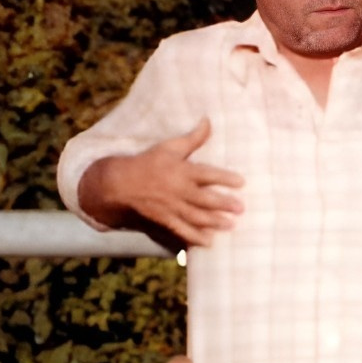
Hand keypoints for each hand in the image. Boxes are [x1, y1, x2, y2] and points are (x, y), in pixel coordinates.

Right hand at [83, 119, 242, 243]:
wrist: (120, 184)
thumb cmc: (148, 162)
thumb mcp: (170, 147)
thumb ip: (193, 137)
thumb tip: (208, 120)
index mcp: (181, 170)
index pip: (207, 174)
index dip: (224, 178)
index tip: (241, 182)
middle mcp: (178, 190)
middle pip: (204, 198)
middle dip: (223, 204)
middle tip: (241, 208)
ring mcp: (170, 207)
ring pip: (195, 216)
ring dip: (213, 222)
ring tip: (231, 225)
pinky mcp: (164, 220)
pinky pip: (181, 230)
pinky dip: (194, 237)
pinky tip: (209, 242)